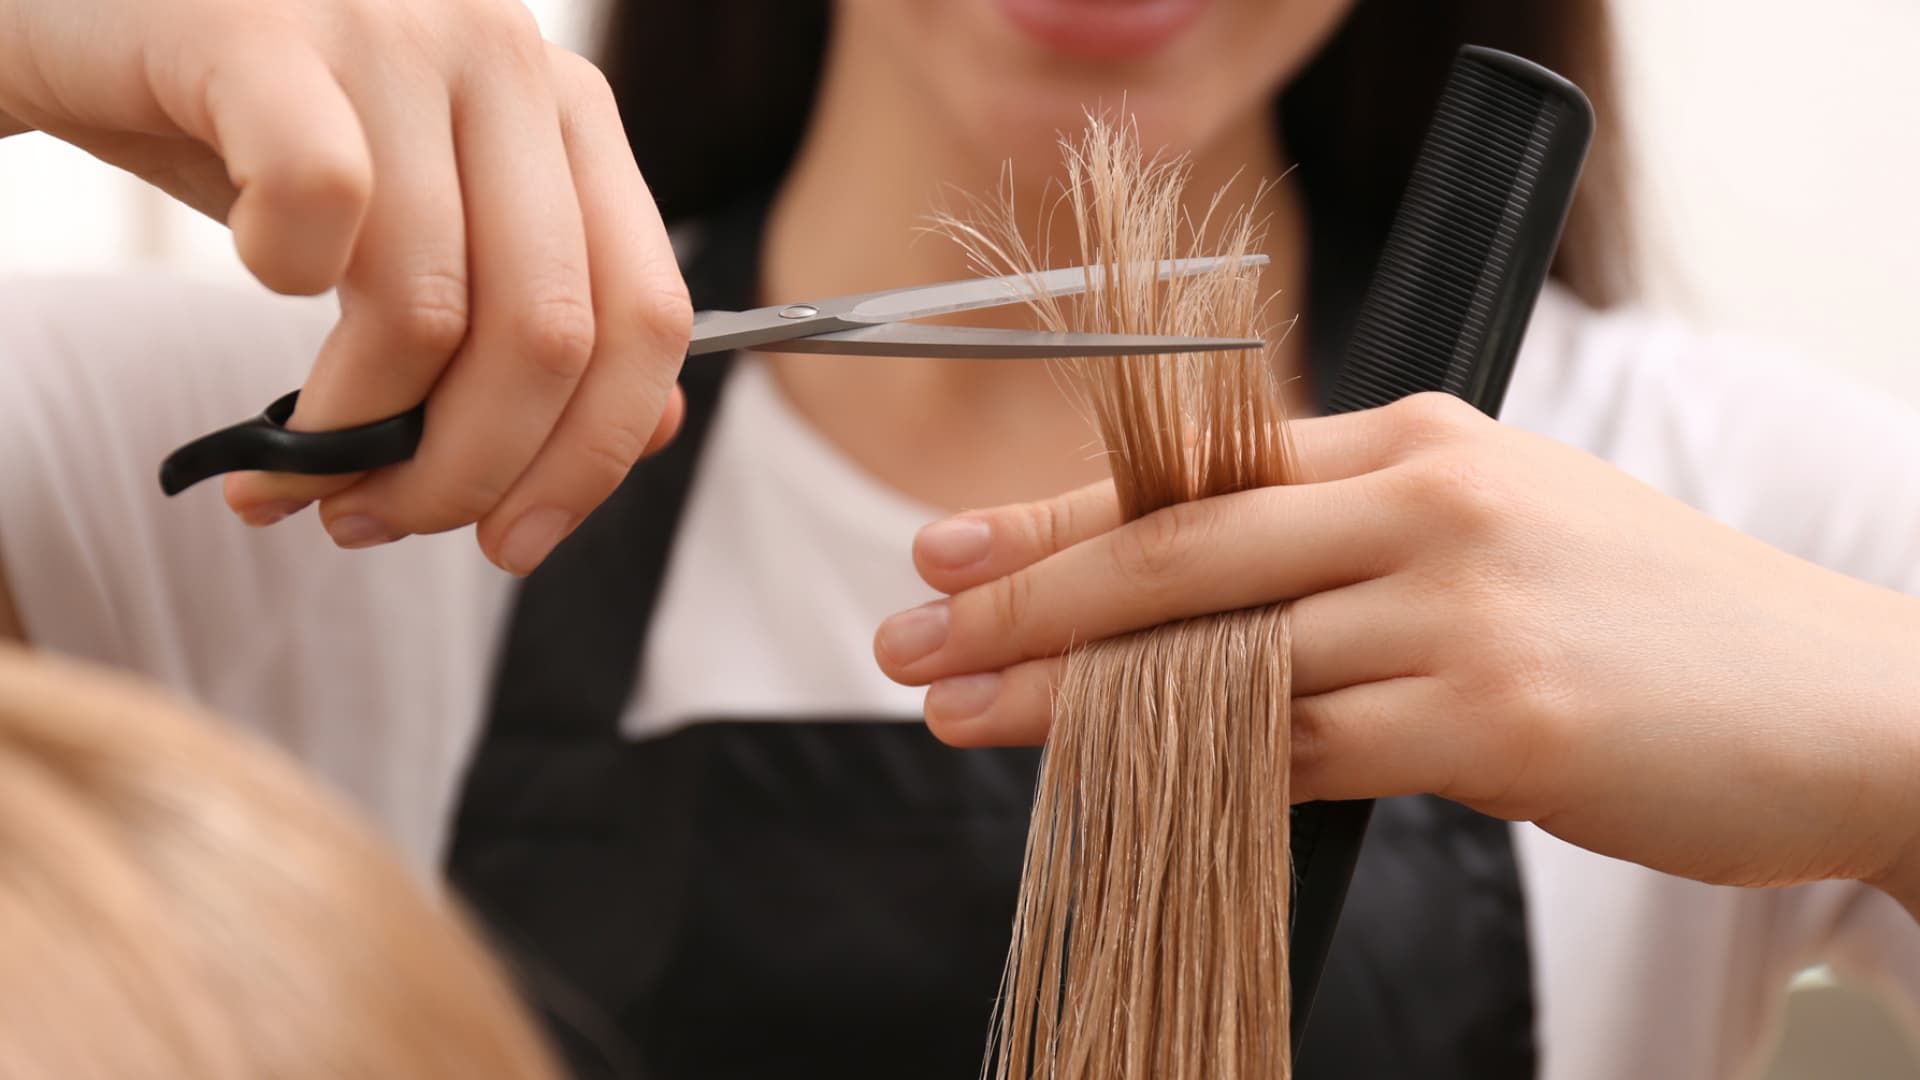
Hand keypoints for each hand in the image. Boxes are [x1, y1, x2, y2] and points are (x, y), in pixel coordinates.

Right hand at [0, 0, 691, 573]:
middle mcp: (505, 56)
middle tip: (369, 523)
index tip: (512, 543)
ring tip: (286, 472)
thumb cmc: (258, 129)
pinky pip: (318, 205)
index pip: (649, 318)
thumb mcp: (422, 224)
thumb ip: (538, 315)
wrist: (91, 9)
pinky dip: (278, 287)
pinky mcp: (261, 31)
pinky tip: (256, 279)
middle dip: (461, 475)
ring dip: (351, 433)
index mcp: (568, 110)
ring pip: (429, 307)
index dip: (590, 460)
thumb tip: (647, 431)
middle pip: (549, 336)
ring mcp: (391, 33)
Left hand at [875, 393, 1919, 907]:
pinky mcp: (1498, 717)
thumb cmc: (1646, 620)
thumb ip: (1347, 543)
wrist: (1838, 699)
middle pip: (1176, 554)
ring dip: (1077, 699)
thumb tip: (1190, 601)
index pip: (1189, 473)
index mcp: (1411, 439)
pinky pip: (1307, 751)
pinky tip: (1119, 786)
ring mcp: (1461, 607)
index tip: (943, 553)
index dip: (1053, 515)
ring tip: (968, 719)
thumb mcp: (1493, 531)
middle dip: (1024, 603)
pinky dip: (1202, 771)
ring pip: (1218, 661)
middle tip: (909, 643)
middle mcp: (1425, 502)